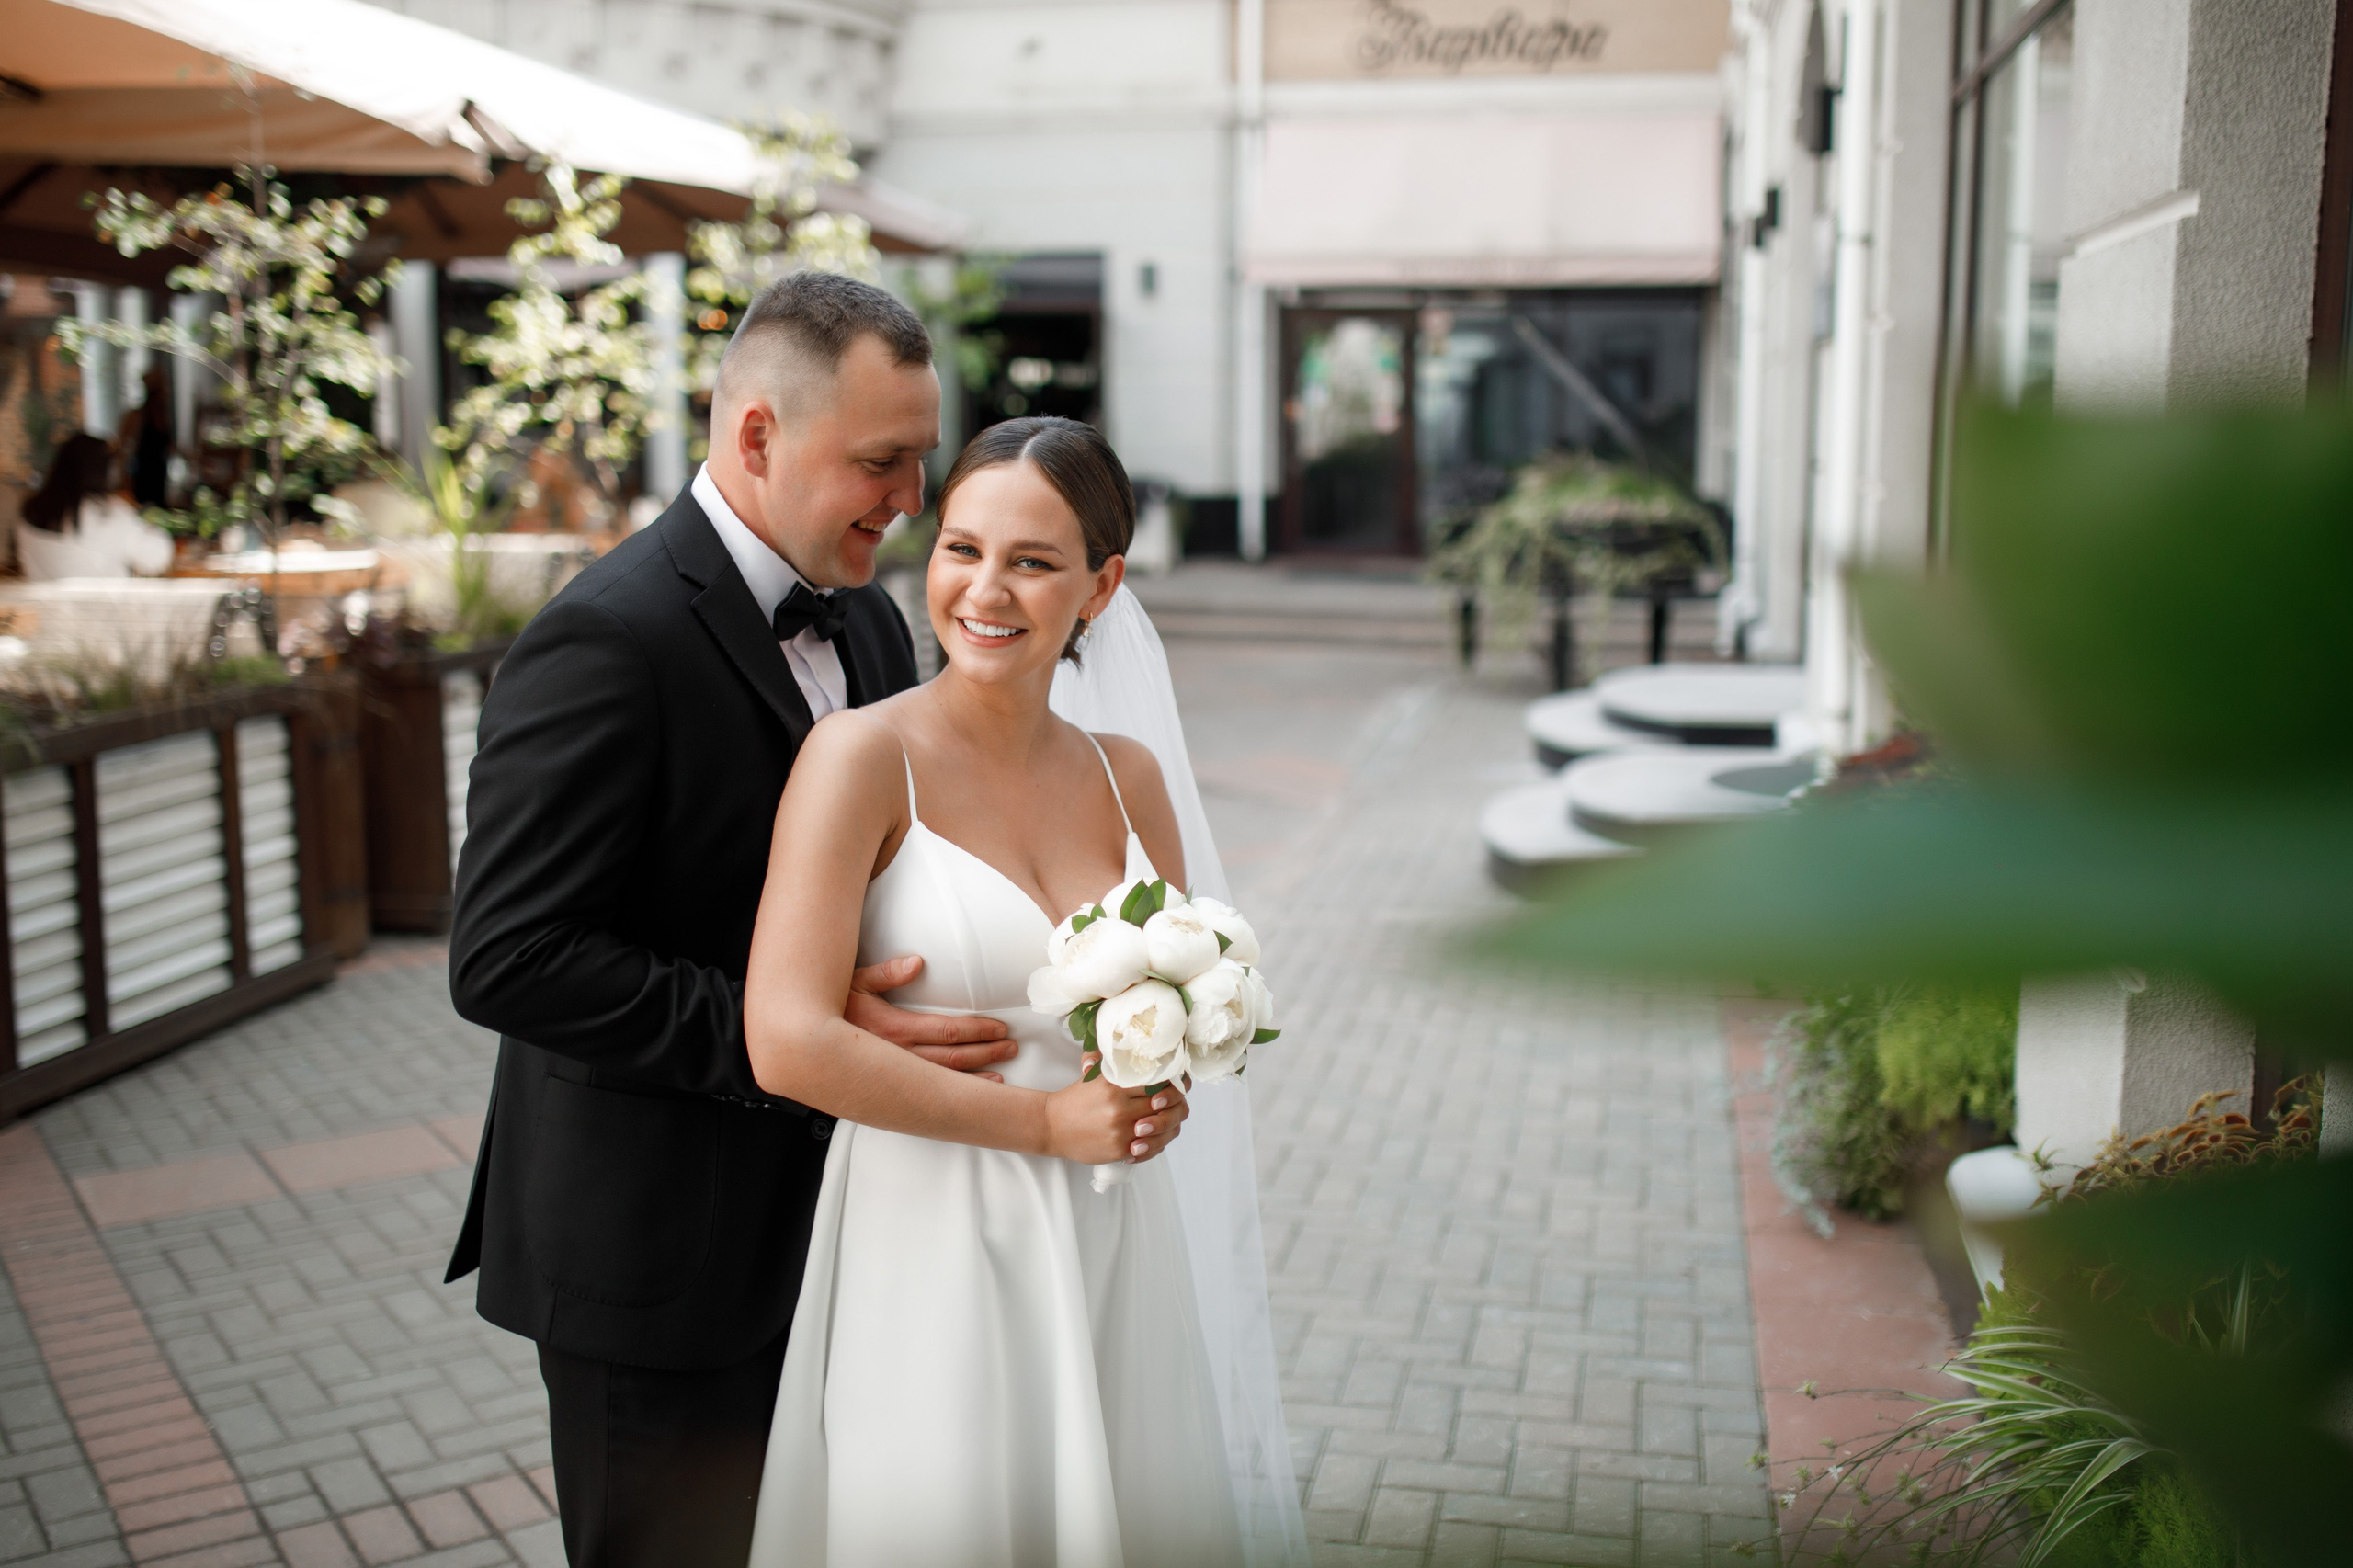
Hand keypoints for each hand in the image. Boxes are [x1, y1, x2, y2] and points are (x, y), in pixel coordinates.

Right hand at [846, 956, 1016, 1081]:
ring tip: (1002, 1073)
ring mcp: (894, 1075)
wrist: (800, 1042)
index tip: (1000, 1027)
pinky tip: (972, 1094)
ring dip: (976, 1076)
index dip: (977, 1030)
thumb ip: (886, 973)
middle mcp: (898, 1056)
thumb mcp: (853, 981)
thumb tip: (916, 963)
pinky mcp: (890, 1087)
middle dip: (986, 1052)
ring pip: (944, 1079)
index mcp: (893, 1028)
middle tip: (1012, 1047)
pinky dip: (955, 1092)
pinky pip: (928, 1092)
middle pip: (953, 1058)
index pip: (947, 1031)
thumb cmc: (830, 1006)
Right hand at [1043, 1054, 1189, 1164]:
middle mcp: (1119, 1106)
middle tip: (1172, 1103)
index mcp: (1114, 1084)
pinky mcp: (1119, 1149)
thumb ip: (1113, 1060)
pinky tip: (1151, 1137)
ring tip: (1163, 1120)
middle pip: (1163, 1104)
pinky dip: (1155, 1143)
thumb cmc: (1076, 1099)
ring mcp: (1120, 1129)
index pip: (1156, 1080)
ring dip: (1166, 1124)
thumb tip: (1141, 1051)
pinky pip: (1150, 1147)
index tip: (1174, 1084)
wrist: (1052, 1126)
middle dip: (1172, 1104)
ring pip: (1160, 1127)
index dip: (1170, 1083)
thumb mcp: (1093, 1074)